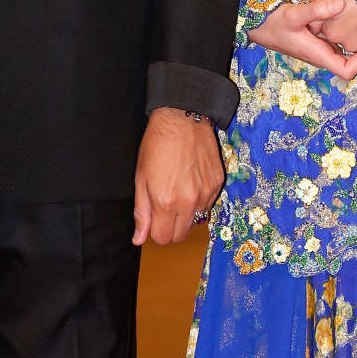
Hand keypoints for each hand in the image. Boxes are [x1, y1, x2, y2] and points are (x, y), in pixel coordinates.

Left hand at [132, 107, 223, 247]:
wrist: (182, 119)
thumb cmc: (157, 144)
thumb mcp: (141, 177)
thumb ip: (141, 211)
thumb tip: (138, 239)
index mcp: (165, 202)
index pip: (163, 238)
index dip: (156, 230)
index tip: (154, 218)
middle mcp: (188, 202)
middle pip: (181, 235)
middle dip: (171, 226)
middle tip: (166, 205)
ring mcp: (206, 193)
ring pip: (196, 220)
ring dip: (187, 213)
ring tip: (179, 189)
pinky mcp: (218, 183)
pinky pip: (209, 204)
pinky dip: (200, 199)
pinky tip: (191, 181)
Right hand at [249, 0, 356, 79]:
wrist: (258, 26)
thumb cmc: (274, 23)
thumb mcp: (294, 14)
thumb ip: (317, 9)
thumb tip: (341, 4)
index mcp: (318, 55)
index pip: (347, 71)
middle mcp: (323, 56)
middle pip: (352, 66)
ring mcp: (322, 50)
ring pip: (348, 56)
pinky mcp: (320, 42)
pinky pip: (342, 46)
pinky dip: (354, 40)